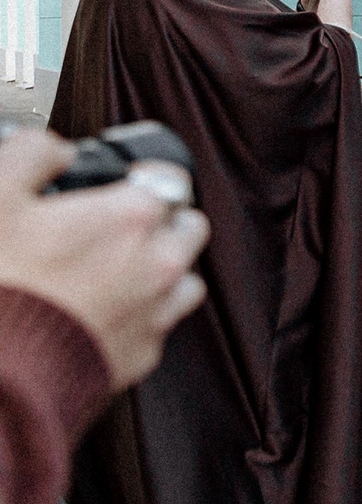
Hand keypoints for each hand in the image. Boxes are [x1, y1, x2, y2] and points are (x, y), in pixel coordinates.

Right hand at [0, 130, 210, 388]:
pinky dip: (140, 314)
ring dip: (158, 269)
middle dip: (160, 220)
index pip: (169, 177)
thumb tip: (54, 147)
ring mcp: (155, 312)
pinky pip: (159, 324)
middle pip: (186, 226)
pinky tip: (100, 310)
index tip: (122, 181)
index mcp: (132, 217)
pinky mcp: (140, 355)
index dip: (142, 175)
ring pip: (184, 278)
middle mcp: (159, 263)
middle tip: (114, 225)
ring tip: (111, 269)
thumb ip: (33, 154)